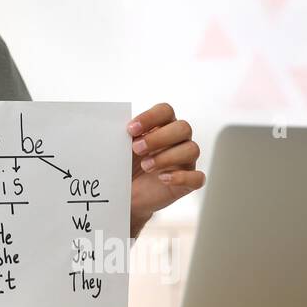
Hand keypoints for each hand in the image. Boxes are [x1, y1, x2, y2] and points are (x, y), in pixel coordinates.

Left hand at [128, 102, 204, 237]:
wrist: (125, 195)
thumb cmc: (125, 166)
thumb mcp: (121, 149)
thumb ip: (120, 136)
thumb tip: (109, 126)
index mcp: (162, 126)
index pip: (165, 110)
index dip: (150, 117)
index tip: (130, 130)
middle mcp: (178, 140)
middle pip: (183, 127)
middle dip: (159, 137)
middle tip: (136, 148)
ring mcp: (185, 161)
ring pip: (192, 149)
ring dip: (167, 157)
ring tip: (145, 166)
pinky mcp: (188, 182)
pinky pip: (197, 177)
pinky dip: (181, 177)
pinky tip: (162, 179)